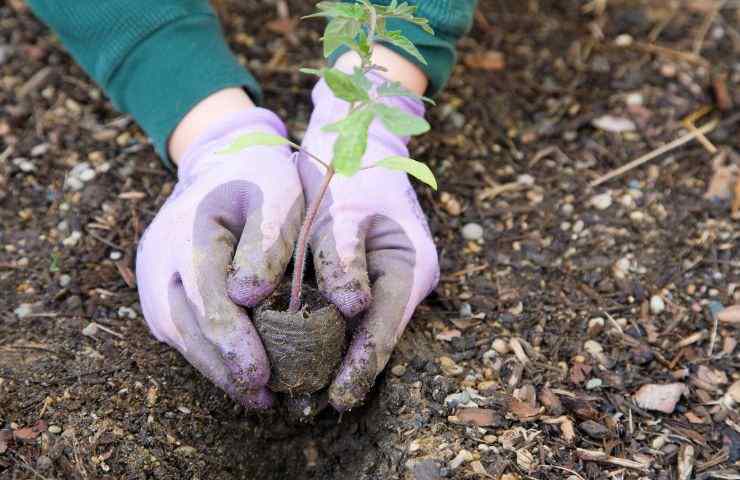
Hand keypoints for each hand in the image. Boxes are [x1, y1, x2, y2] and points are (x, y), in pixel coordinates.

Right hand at [136, 108, 302, 408]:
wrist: (223, 160)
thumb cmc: (260, 177)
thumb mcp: (278, 194)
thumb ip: (268, 240)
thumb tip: (247, 297)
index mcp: (190, 230)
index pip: (207, 298)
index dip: (233, 341)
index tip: (261, 376)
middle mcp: (159, 257)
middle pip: (187, 325)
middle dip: (225, 367)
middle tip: (263, 398)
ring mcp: (152, 275)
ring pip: (179, 333)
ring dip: (215, 368)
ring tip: (255, 396)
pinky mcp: (158, 288)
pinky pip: (179, 328)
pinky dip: (207, 353)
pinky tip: (237, 371)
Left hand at [298, 74, 439, 410]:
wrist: (357, 135)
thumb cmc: (351, 167)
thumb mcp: (344, 209)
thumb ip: (345, 258)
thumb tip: (351, 308)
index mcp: (411, 265)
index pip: (384, 328)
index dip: (361, 366)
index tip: (336, 398)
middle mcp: (405, 278)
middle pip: (377, 336)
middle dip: (347, 369)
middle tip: (312, 404)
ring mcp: (389, 277)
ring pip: (363, 328)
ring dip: (336, 355)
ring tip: (304, 387)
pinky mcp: (369, 273)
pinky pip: (350, 312)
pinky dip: (328, 331)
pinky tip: (301, 348)